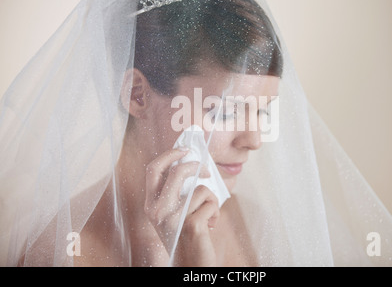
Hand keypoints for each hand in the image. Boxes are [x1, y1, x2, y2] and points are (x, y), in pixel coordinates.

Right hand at [144, 147, 219, 265]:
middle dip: (195, 165)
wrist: (189, 266)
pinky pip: (211, 203)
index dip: (169, 155)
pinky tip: (210, 226)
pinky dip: (216, 212)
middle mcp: (157, 211)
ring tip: (209, 215)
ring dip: (211, 199)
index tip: (185, 149)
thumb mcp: (174, 214)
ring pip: (200, 189)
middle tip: (206, 170)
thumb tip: (192, 164)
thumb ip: (177, 192)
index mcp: (151, 205)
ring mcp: (173, 218)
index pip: (153, 169)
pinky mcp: (190, 225)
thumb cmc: (185, 237)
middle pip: (177, 171)